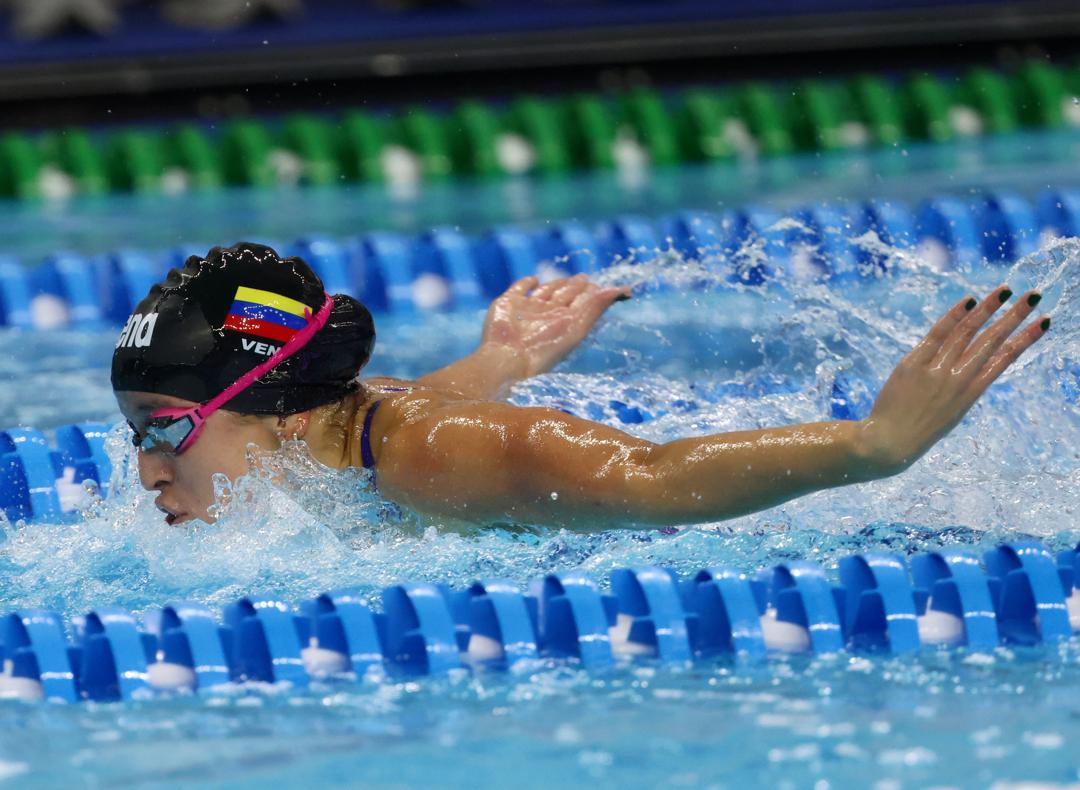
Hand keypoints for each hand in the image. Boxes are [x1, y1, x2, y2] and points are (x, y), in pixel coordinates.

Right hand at [481, 274, 631, 377]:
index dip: (590, 291)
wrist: (508, 359)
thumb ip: (599, 305)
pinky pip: (519, 289)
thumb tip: (626, 290)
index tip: (596, 285)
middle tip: (584, 279)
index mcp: (565, 320)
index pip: (581, 301)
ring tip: (564, 281)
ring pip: (544, 292)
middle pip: (564, 295)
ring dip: (555, 284)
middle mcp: (548, 314)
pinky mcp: (507, 304)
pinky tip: (533, 280)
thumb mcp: (579, 326)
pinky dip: (526, 283)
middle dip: (574, 286)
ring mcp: (527, 309)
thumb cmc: (545, 348)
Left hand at [858, 285, 1049, 473]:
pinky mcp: (913, 364)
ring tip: (1005, 290)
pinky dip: (954, 316)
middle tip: (1034, 295)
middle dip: (1015, 316)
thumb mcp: (952, 410)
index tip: (1043, 321)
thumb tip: (967, 356)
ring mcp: (936, 371)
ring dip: (988, 308)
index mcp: (972, 393)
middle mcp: (958, 379)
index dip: (1025, 338)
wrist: (889, 442)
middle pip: (991, 340)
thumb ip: (962, 384)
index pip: (1005, 358)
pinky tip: (970, 300)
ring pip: (967, 332)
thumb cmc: (920, 428)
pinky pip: (937, 334)